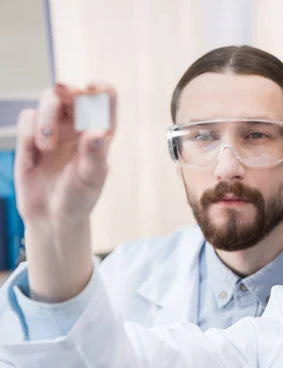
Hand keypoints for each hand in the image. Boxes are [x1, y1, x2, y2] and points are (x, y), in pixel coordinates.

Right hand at [15, 83, 115, 227]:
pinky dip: (29, 130)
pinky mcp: (31, 136)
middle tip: (61, 92)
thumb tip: (98, 133)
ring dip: (46, 116)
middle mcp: (78, 125)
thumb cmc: (79, 197)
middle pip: (71, 93)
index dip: (101, 89)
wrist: (51, 216)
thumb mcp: (91, 178)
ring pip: (48, 99)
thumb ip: (94, 155)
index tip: (92, 87)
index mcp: (101, 132)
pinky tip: (35, 151)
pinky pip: (27, 118)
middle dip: (66, 89)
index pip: (105, 100)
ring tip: (46, 146)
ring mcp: (55, 128)